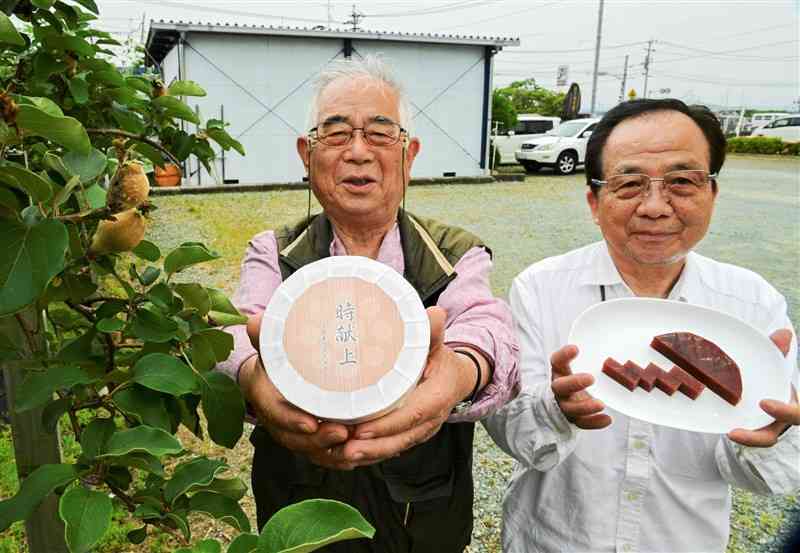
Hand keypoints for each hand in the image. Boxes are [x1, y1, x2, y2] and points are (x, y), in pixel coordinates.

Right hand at [240, 312, 352, 469]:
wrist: (271, 374)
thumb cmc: (275, 356)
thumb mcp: (270, 343)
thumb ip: (266, 334)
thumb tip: (254, 321)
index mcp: (264, 396)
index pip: (274, 412)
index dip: (290, 419)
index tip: (310, 422)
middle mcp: (276, 420)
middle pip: (294, 438)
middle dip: (318, 440)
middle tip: (344, 433)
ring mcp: (292, 433)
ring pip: (310, 451)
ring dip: (332, 453)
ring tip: (356, 446)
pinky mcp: (308, 440)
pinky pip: (321, 455)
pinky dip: (338, 459)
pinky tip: (358, 456)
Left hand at [328, 306, 474, 466]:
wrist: (457, 378)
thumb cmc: (442, 361)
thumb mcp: (438, 345)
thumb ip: (432, 333)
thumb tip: (435, 313)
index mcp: (437, 397)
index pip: (413, 415)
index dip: (387, 424)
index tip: (361, 428)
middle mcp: (431, 420)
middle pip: (401, 438)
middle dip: (372, 447)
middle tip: (343, 448)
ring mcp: (422, 431)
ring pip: (395, 448)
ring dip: (369, 454)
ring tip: (341, 454)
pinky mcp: (411, 436)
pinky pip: (392, 449)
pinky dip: (371, 453)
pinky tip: (348, 454)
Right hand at [551, 344, 611, 429]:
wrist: (562, 402)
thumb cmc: (574, 379)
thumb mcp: (575, 366)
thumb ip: (587, 357)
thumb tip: (613, 338)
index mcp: (559, 372)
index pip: (556, 361)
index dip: (564, 355)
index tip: (576, 348)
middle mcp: (559, 389)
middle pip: (560, 387)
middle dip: (574, 382)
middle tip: (591, 378)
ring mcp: (565, 405)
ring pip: (570, 408)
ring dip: (585, 407)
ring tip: (601, 404)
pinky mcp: (573, 419)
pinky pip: (582, 423)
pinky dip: (594, 423)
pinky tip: (608, 419)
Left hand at [728, 329, 798, 446]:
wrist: (770, 381)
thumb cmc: (774, 373)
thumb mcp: (776, 362)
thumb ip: (779, 350)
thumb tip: (783, 334)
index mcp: (794, 405)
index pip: (799, 414)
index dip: (785, 412)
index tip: (763, 403)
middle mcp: (781, 420)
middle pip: (771, 436)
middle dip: (756, 437)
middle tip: (733, 433)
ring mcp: (767, 426)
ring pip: (759, 439)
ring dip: (745, 439)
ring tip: (728, 434)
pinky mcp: (752, 427)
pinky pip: (746, 433)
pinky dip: (737, 432)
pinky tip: (717, 425)